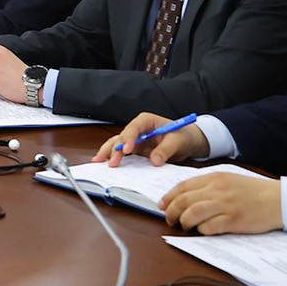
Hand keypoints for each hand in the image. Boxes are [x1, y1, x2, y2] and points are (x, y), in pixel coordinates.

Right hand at [96, 113, 210, 166]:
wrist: (188, 141)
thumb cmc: (183, 136)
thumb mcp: (177, 141)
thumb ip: (166, 150)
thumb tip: (155, 160)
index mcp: (146, 121)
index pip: (133, 128)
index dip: (128, 139)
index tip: (126, 150)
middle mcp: (138, 130)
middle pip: (122, 137)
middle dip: (114, 149)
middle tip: (112, 163)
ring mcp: (135, 140)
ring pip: (117, 145)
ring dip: (108, 153)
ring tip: (98, 162)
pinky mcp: (136, 150)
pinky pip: (123, 154)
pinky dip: (114, 158)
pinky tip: (106, 164)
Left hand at [160, 172, 281, 234]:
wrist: (279, 200)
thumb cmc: (253, 191)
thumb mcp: (228, 180)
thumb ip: (208, 186)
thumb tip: (185, 197)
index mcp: (214, 178)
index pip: (183, 186)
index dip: (168, 197)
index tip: (161, 205)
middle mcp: (217, 190)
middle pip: (183, 200)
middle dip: (171, 212)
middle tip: (169, 220)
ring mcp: (225, 205)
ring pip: (192, 213)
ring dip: (183, 222)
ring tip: (182, 226)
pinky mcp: (234, 220)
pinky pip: (209, 227)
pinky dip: (201, 230)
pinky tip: (201, 231)